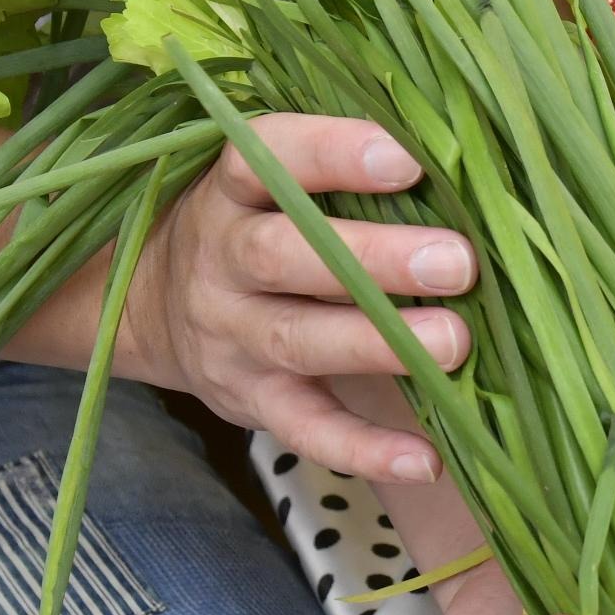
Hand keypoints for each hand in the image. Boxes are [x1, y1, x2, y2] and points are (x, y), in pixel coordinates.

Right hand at [116, 123, 473, 479]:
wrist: (152, 307)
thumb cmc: (253, 224)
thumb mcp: (269, 185)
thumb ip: (340, 173)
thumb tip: (462, 155)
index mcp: (231, 190)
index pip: (266, 159)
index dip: (331, 154)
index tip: (406, 160)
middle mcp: (221, 260)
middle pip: (284, 255)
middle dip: (373, 258)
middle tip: (456, 261)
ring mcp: (232, 337)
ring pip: (297, 340)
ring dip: (378, 344)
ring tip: (456, 342)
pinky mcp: (250, 402)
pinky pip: (305, 429)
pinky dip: (364, 449)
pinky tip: (425, 459)